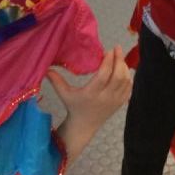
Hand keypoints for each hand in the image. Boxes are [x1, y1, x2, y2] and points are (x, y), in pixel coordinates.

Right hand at [49, 46, 131, 163]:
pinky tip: (123, 69)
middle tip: (117, 48)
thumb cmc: (73, 107)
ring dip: (124, 67)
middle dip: (119, 60)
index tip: (108, 51)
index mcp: (91, 94)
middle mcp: (105, 97)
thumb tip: (46, 68)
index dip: (108, 62)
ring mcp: (115, 101)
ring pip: (125, 81)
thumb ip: (56, 80)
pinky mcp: (121, 103)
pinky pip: (129, 88)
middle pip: (118, 76)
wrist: (84, 126)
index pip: (103, 75)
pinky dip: (128, 77)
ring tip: (119, 57)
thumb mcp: (64, 94)